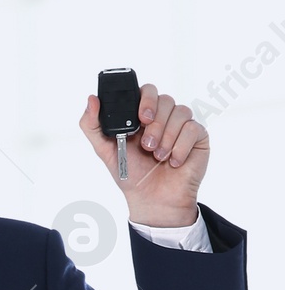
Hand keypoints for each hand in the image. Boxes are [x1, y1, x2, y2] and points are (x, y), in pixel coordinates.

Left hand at [79, 82, 208, 226]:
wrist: (152, 198)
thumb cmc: (130, 174)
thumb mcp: (104, 150)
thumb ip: (92, 125)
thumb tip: (91, 98)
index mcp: (141, 116)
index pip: (148, 90)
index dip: (147, 99)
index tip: (142, 117)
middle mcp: (163, 117)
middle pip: (166, 100)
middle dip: (156, 124)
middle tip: (147, 145)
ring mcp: (181, 125)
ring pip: (181, 112)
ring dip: (167, 137)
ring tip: (158, 156)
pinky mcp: (197, 136)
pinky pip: (194, 128)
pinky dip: (180, 147)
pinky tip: (173, 162)